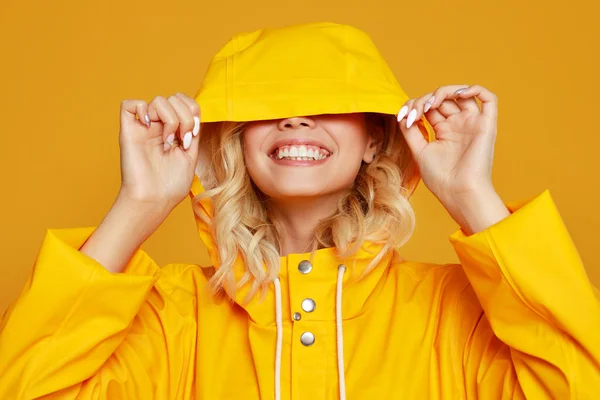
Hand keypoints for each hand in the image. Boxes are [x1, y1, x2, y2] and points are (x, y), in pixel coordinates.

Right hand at [118, 92, 201, 214]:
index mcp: (175, 131)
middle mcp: (160, 126)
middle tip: (181, 142)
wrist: (154, 199)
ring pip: (159, 100)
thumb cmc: (171, 184)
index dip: (193, 113)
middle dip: (185, 118)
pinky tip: (149, 126)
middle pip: (175, 98)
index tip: (192, 136)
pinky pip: (129, 104)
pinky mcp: (128, 130)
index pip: (186, 103)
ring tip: (167, 142)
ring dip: (170, 119)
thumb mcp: (192, 154)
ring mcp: (144, 127)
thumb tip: (193, 112)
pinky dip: (142, 109)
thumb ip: (193, 131)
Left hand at [397, 84, 497, 205]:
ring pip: (462, 94)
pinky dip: (474, 89)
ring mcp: (472, 124)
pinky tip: (457, 94)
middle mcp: (459, 125)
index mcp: (444, 132)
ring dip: (443, 92)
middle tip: (415, 112)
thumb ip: (411, 131)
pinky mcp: (486, 125)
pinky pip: (488, 98)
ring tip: (430, 104)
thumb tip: (403, 113)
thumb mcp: (419, 151)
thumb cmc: (440, 178)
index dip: (415, 105)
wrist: (459, 192)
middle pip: (443, 99)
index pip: (430, 108)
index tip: (404, 116)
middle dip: (425, 100)